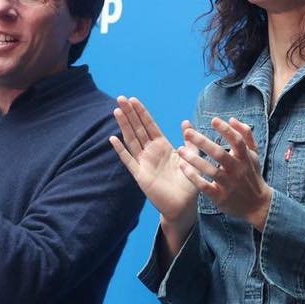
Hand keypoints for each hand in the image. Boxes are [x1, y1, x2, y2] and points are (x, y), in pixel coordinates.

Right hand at [109, 97, 198, 225]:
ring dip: (124, 126)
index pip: (150, 126)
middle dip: (130, 114)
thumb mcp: (192, 158)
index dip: (142, 113)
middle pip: (138, 129)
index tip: (133, 99)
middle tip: (121, 98)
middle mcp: (151, 152)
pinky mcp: (140, 175)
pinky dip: (121, 150)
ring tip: (116, 111)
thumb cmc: (188, 183)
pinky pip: (129, 160)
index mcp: (163, 147)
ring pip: (132, 140)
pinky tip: (113, 139)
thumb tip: (185, 122)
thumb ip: (189, 141)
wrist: (183, 206)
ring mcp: (144, 163)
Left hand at [179, 118, 271, 229]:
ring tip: (180, 150)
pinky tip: (183, 166)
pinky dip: (193, 177)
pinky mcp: (220, 196)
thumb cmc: (252, 175)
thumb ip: (245, 135)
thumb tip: (232, 119)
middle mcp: (237, 170)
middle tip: (188, 132)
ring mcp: (229, 184)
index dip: (226, 130)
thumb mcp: (254, 155)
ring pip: (210, 170)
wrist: (257, 205)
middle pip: (220, 154)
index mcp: (245, 158)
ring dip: (194, 160)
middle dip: (203, 142)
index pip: (237, 141)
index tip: (213, 120)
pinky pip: (204, 186)